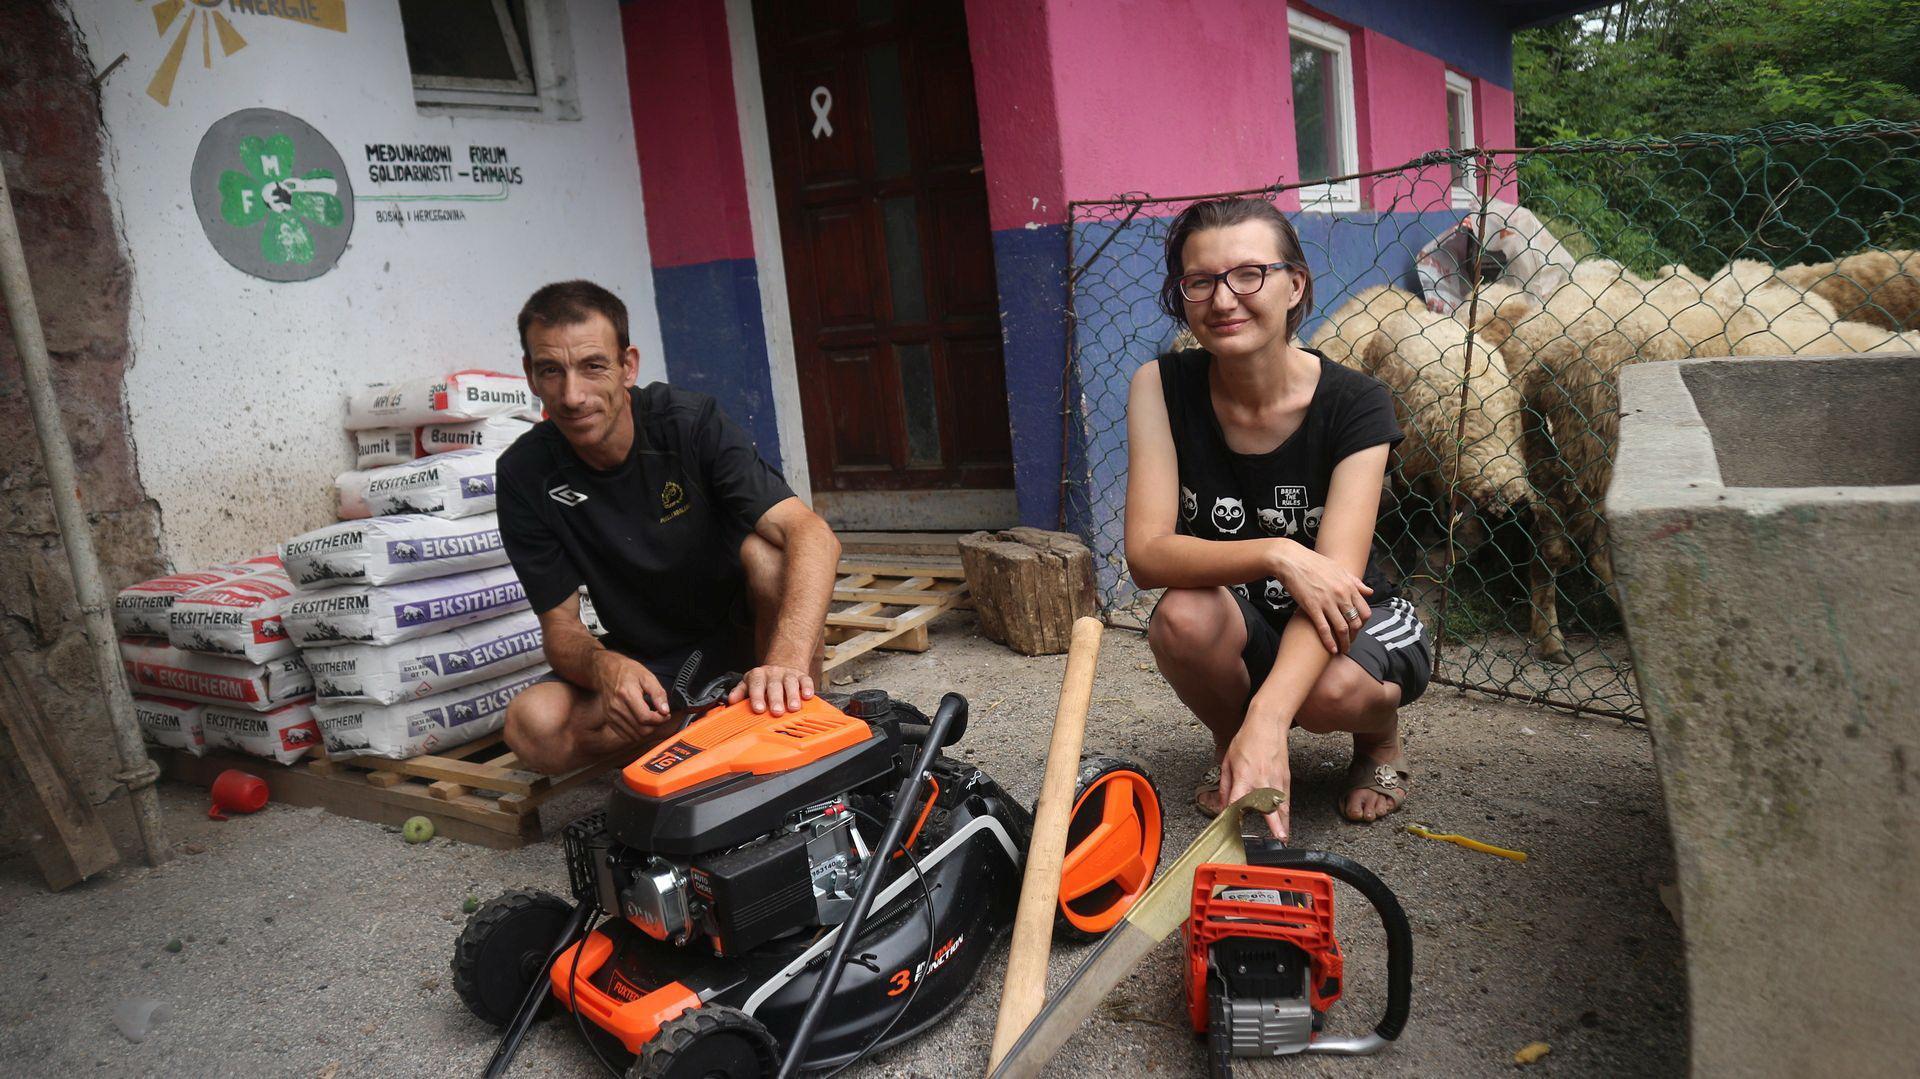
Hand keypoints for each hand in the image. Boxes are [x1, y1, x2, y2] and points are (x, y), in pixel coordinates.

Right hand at [592, 652, 670, 743]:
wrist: (606, 671)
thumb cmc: (628, 672)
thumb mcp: (648, 677)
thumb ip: (658, 694)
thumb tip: (665, 711)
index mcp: (626, 694)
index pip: (645, 718)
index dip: (660, 719)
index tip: (666, 714)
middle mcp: (616, 707)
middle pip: (641, 730)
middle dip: (656, 726)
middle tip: (661, 716)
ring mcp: (611, 715)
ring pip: (634, 736)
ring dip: (647, 731)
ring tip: (652, 719)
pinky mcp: (609, 720)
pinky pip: (625, 736)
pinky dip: (637, 733)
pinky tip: (641, 722)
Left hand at [729, 662, 814, 715]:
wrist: (783, 664)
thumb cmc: (764, 680)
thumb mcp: (749, 683)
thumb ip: (740, 692)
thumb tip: (730, 701)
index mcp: (758, 676)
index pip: (756, 685)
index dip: (757, 697)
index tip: (758, 709)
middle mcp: (773, 674)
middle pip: (774, 686)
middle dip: (775, 699)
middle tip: (776, 712)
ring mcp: (788, 674)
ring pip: (790, 683)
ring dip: (792, 696)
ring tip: (793, 708)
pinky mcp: (802, 676)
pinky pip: (806, 680)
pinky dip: (807, 688)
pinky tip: (808, 696)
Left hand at [1219, 715, 1291, 840]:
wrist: (1267, 725)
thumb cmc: (1246, 740)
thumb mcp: (1228, 762)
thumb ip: (1225, 786)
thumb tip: (1224, 804)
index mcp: (1244, 777)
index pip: (1239, 800)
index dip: (1236, 814)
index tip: (1235, 827)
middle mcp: (1262, 781)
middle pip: (1269, 807)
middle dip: (1274, 825)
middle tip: (1278, 839)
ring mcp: (1276, 780)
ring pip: (1281, 806)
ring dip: (1283, 823)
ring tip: (1283, 839)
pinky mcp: (1285, 778)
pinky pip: (1286, 799)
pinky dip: (1286, 812)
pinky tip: (1285, 822)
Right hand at [1272, 542, 1372, 654]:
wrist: (1291, 560)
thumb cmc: (1313, 563)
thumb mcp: (1338, 569)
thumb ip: (1355, 582)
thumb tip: (1369, 592)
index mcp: (1349, 586)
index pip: (1365, 611)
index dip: (1363, 624)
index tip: (1357, 630)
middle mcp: (1341, 595)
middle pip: (1355, 622)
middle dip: (1354, 636)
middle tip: (1349, 642)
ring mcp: (1327, 602)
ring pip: (1342, 628)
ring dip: (1344, 643)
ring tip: (1343, 650)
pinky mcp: (1312, 607)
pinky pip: (1324, 629)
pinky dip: (1329, 642)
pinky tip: (1331, 649)